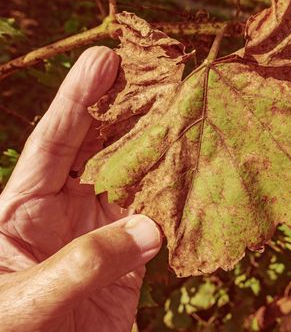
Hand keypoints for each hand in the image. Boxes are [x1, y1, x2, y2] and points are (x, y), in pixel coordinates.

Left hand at [0, 47, 161, 331]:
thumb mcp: (24, 301)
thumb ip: (82, 264)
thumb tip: (149, 229)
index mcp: (21, 208)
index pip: (53, 143)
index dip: (77, 98)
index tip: (105, 60)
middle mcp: (65, 211)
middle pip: (101, 150)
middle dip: (127, 112)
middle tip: (156, 74)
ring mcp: (101, 232)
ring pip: (136, 182)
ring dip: (160, 153)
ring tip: (185, 116)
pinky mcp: (130, 259)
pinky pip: (158, 221)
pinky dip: (178, 202)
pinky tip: (196, 177)